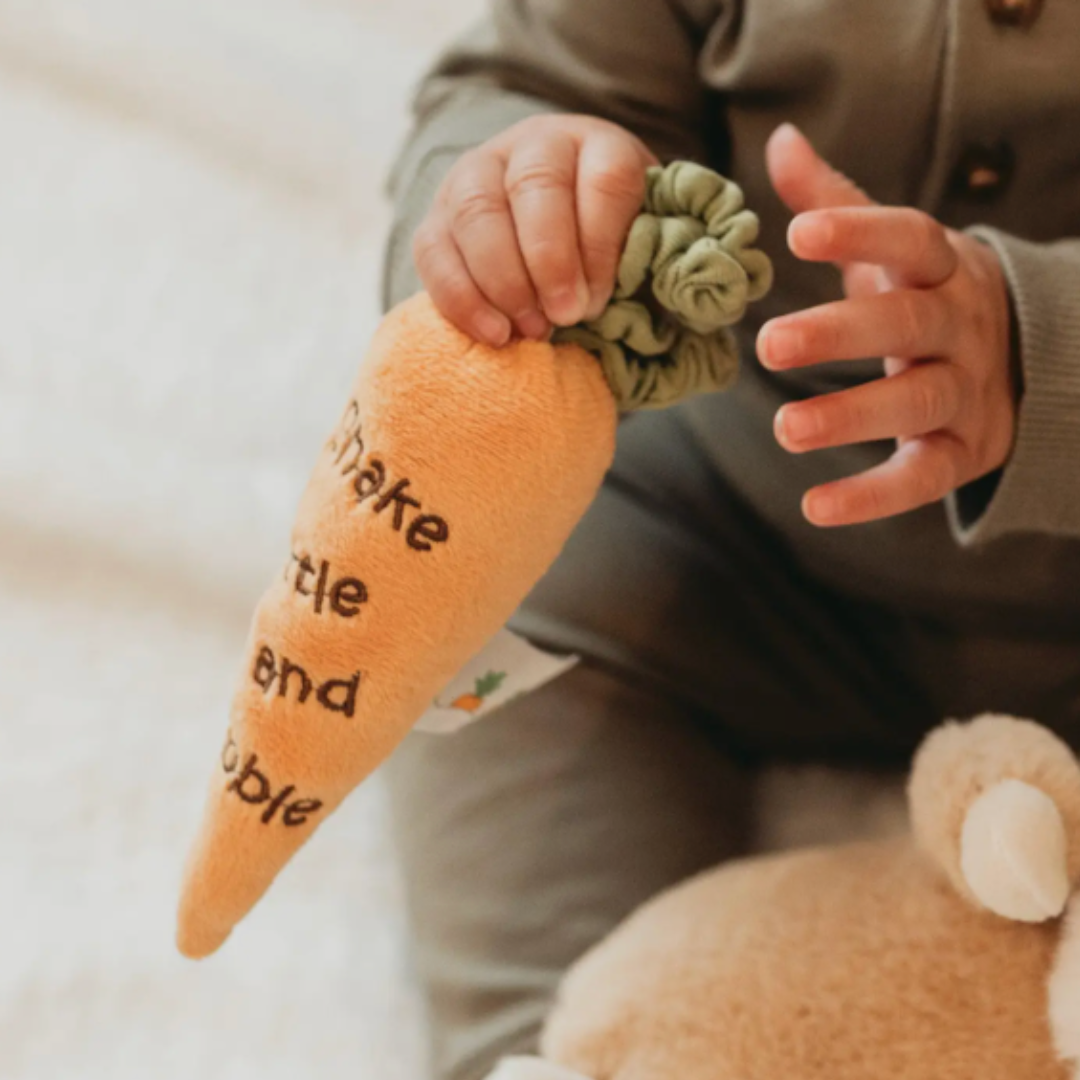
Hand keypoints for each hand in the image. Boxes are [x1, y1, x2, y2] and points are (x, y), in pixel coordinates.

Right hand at [413, 114, 656, 346]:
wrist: (550, 245)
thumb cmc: (608, 256)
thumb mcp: (646, 249)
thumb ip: (666, 268)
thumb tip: (690, 298)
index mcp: (599, 146)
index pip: (604, 176)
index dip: (601, 241)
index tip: (601, 298)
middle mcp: (534, 146)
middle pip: (535, 186)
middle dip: (550, 259)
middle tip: (566, 316)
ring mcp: (478, 175)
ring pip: (477, 211)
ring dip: (504, 279)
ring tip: (531, 330)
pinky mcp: (438, 217)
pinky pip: (435, 250)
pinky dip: (461, 296)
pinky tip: (494, 334)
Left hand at [757, 123, 1017, 526]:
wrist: (1020, 361)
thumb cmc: (926, 296)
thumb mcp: (893, 250)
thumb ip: (837, 201)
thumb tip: (781, 140)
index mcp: (940, 268)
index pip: (909, 239)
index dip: (859, 234)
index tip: (800, 232)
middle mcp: (960, 326)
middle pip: (906, 325)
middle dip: (840, 333)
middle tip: (770, 344)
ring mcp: (967, 392)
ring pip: (916, 402)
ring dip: (851, 416)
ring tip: (785, 429)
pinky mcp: (963, 452)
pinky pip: (922, 477)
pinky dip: (873, 496)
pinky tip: (815, 507)